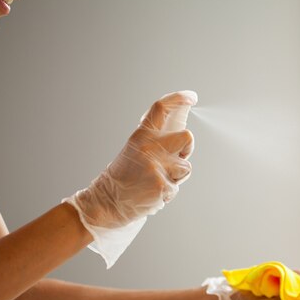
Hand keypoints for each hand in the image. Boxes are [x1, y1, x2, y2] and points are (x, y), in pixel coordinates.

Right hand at [64, 91, 196, 266]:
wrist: (108, 202)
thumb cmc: (125, 176)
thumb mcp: (135, 149)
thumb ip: (155, 140)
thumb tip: (180, 129)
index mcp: (141, 136)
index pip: (161, 108)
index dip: (179, 98)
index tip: (191, 97)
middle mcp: (150, 148)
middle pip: (187, 137)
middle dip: (188, 147)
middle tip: (179, 156)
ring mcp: (157, 167)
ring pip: (186, 167)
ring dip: (176, 176)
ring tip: (156, 180)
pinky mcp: (162, 186)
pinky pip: (177, 187)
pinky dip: (168, 192)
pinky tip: (152, 193)